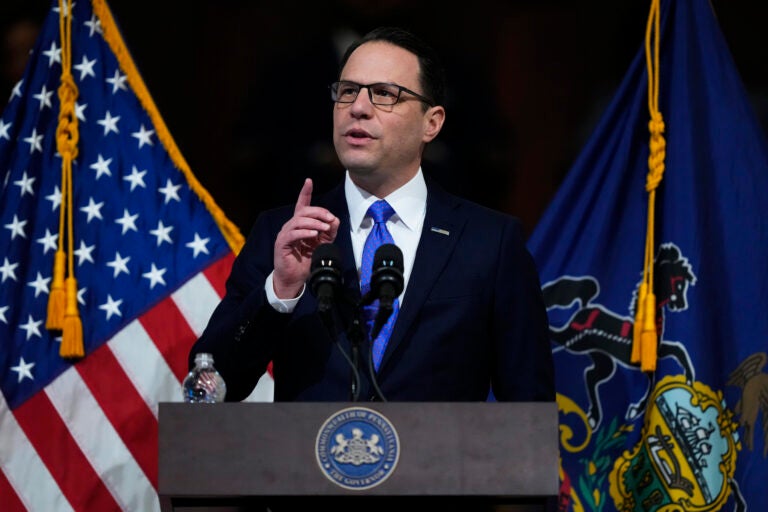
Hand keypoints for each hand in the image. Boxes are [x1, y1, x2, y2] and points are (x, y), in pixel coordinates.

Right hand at [273, 178, 339, 298]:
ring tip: (324, 228)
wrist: (295, 278)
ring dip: (314, 222)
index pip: (301, 205)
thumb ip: (329, 232)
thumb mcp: (323, 245)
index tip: (308, 181)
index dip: (305, 192)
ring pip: (298, 220)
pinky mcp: (282, 244)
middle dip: (319, 212)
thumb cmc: (306, 261)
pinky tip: (314, 234)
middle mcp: (291, 226)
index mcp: (300, 224)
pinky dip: (304, 232)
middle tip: (330, 219)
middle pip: (304, 211)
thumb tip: (335, 220)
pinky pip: (293, 234)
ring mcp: (285, 234)